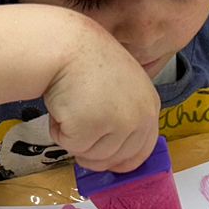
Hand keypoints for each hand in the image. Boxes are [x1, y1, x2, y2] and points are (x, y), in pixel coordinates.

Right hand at [43, 23, 160, 172]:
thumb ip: (125, 115)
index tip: (105, 163)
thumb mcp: (121, 86)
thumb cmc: (87, 61)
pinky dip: (59, 131)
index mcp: (149, 106)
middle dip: (92, 151)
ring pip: (91, 155)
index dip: (120, 161)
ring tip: (71, 105)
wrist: (65, 45)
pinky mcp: (91, 128)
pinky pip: (70, 145)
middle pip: (115, 159)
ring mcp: (118, 124)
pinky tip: (62, 105)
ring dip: (74, 137)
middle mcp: (140, 117)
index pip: (142, 150)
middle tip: (77, 126)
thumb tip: (114, 154)